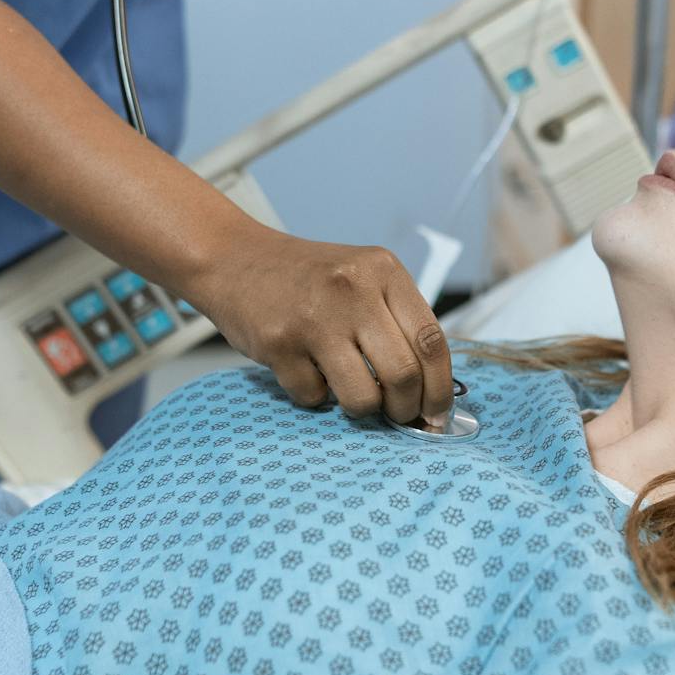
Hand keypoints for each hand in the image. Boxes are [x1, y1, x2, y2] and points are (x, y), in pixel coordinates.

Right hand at [188, 220, 455, 425]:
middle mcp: (353, 290)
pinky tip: (304, 369)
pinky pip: (314, 397)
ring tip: (351, 394)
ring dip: (362, 409)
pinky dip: (314, 396)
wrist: (234, 259)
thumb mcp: (361, 277)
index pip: (431, 341)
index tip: (437, 414)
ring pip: (362, 397)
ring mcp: (314, 318)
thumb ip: (396, 319)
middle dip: (405, 409)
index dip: (440, 388)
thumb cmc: (307, 278)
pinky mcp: (278, 344)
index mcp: (383, 271)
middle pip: (403, 374)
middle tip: (398, 415)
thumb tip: (430, 389)